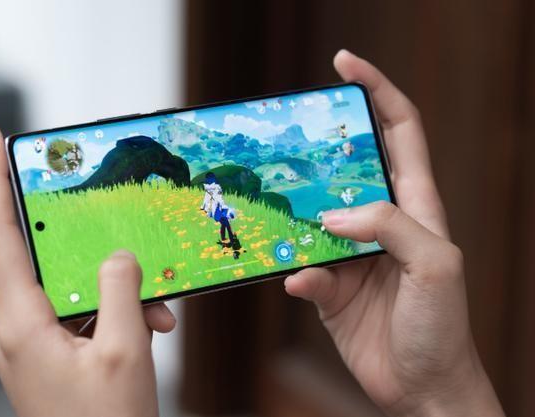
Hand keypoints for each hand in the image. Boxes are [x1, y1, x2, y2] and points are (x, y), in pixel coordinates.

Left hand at [0, 125, 175, 416]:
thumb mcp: (125, 350)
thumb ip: (121, 290)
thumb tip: (118, 255)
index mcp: (23, 325)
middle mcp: (19, 330)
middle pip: (53, 264)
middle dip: (99, 257)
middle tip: (128, 255)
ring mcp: (33, 344)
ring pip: (75, 293)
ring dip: (119, 296)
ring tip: (157, 316)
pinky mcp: (51, 355)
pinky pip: (82, 318)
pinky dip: (115, 317)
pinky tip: (147, 328)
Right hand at [284, 50, 503, 416]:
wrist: (420, 386)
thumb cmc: (442, 325)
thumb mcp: (434, 263)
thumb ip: (387, 226)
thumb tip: (331, 218)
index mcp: (416, 206)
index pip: (399, 131)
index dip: (376, 91)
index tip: (344, 64)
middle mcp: (380, 223)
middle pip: (345, 167)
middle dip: (319, 146)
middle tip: (290, 135)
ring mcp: (351, 252)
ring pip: (313, 216)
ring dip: (295, 213)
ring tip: (272, 201)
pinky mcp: (328, 284)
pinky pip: (302, 266)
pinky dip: (296, 271)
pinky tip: (299, 280)